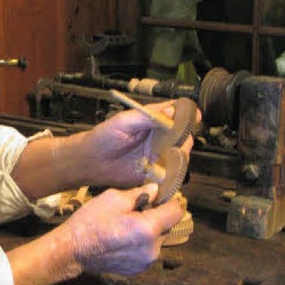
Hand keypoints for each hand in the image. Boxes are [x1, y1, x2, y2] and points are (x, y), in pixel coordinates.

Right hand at [57, 182, 183, 275]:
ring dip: (150, 231)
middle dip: (157, 217)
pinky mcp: (138, 269)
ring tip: (128, 226)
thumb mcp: (113, 199)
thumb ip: (139, 194)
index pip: (176, 212)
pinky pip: (148, 251)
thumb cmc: (90, 222)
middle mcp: (152, 248)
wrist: (72, 250)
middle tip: (137, 210)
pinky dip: (142, 244)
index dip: (170, 201)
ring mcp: (146, 262)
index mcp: (148, 229)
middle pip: (168, 226)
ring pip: (158, 239)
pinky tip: (124, 239)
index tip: (160, 197)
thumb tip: (155, 190)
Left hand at [78, 102, 193, 188]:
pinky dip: (173, 172)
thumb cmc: (103, 137)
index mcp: (153, 120)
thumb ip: (146, 117)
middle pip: (183, 135)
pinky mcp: (154, 171)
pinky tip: (168, 170)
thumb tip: (170, 111)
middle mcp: (159, 137)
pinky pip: (170, 172)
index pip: (176, 113)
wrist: (91, 162)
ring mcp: (158, 154)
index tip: (193, 116)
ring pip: (180, 154)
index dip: (187, 114)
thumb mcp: (123, 121)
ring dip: (179, 155)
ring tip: (171, 155)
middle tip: (178, 139)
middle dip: (185, 136)